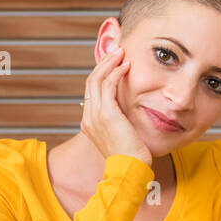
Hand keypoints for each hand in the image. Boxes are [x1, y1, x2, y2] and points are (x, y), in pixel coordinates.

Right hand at [79, 44, 151, 166]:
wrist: (129, 170)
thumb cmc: (131, 156)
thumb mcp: (123, 134)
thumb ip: (121, 121)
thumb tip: (129, 110)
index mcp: (90, 122)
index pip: (91, 90)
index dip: (101, 73)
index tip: (114, 61)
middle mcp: (88, 117)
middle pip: (90, 81)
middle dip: (103, 63)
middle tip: (117, 50)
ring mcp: (95, 115)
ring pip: (96, 79)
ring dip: (109, 62)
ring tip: (122, 52)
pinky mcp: (106, 114)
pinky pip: (107, 85)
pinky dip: (116, 72)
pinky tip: (126, 66)